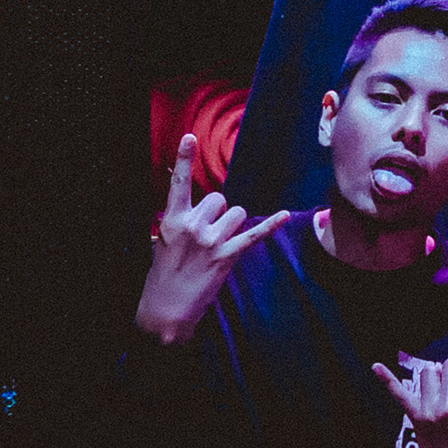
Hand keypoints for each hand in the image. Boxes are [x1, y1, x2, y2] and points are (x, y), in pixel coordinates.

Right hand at [136, 134, 290, 342]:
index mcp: (171, 220)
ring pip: (236, 213)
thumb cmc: (162, 275)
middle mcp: (192, 226)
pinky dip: (271, 226)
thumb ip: (180, 221)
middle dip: (217, 212)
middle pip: (218, 198)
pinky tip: (285, 215)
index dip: (183, 159)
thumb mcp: (162, 241)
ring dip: (233, 224)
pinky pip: (253, 235)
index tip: (188, 137)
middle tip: (206, 235)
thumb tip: (199, 209)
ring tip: (218, 244)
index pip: (177, 184)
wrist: (164, 310)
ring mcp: (210, 241)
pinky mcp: (226, 257)